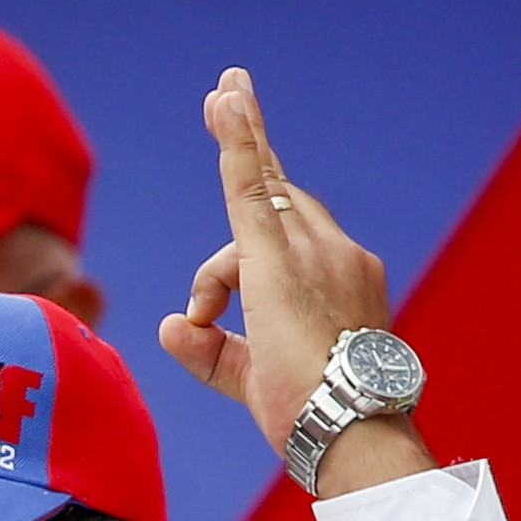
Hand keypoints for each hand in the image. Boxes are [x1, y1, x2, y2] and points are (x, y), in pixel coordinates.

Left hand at [158, 67, 432, 495]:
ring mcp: (315, 253)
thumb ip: (210, 350)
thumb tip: (169, 323)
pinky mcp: (279, 260)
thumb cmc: (314, 414)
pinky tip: (226, 103)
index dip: (269, 185)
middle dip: (247, 151)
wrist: (351, 428)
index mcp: (342, 280)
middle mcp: (337, 255)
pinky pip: (252, 191)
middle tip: (221, 93)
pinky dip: (238, 147)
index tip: (252, 140)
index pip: (294, 228)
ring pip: (250, 208)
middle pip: (272, 207)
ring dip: (236, 144)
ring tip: (219, 98)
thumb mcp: (250, 379)